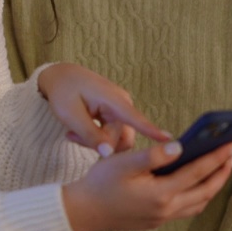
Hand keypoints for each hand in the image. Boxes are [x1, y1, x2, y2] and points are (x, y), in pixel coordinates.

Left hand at [37, 63, 168, 153]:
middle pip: (121, 138)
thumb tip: (109, 154)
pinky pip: (111, 134)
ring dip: (95, 141)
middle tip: (72, 136)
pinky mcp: (115, 114)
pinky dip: (95, 136)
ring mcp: (119, 110)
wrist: (60, 76)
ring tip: (72, 133)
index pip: (137, 119)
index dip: (153, 132)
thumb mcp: (70, 115)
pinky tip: (76, 131)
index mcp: (114, 100)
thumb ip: (90, 135)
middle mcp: (122, 104)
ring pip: (115, 139)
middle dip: (99, 143)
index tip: (171, 142)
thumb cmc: (63, 91)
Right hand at [62, 141, 231, 230]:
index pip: (198, 172)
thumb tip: (180, 147)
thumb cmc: (101, 182)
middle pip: (206, 191)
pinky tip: (198, 182)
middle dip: (222, 171)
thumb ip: (153, 155)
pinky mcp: (157, 221)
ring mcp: (162, 218)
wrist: (84, 211)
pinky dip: (199, 195)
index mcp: (160, 194)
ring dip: (213, 185)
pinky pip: (187, 209)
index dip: (218, 157)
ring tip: (221, 166)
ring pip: (199, 203)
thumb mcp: (123, 162)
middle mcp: (166, 209)